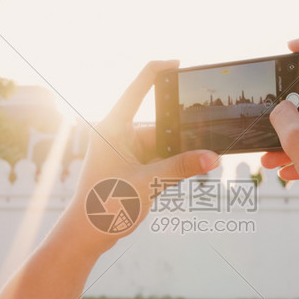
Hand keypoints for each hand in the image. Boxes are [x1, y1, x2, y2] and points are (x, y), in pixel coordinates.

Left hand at [59, 60, 218, 252]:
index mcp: (112, 126)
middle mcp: (116, 134)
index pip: (138, 88)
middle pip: (159, 124)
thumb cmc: (104, 206)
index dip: (158, 71)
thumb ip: (182, 168)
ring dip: (176, 156)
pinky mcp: (128, 166)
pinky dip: (170, 166)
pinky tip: (180, 177)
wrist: (86, 235)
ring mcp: (122, 150)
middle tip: (203, 146)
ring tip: (188, 168)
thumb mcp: (148, 184)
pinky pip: (157, 159)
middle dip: (181, 136)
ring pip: (161, 144)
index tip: (178, 63)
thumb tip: (212, 157)